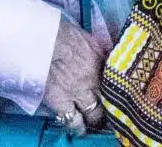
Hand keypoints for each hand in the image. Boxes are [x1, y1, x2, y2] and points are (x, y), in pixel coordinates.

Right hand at [41, 17, 110, 132]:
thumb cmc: (62, 33)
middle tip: (110, 111)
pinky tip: (79, 128)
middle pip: (107, 100)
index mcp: (102, 62)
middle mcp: (93, 80)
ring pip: (92, 114)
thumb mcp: (89, 39)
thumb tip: (111, 57)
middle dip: (110, 107)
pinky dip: (76, 126)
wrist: (41, 40)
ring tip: (94, 122)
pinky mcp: (60, 102)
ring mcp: (77, 93)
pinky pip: (72, 120)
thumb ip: (102, 52)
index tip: (120, 96)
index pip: (116, 83)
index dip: (118, 92)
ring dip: (94, 119)